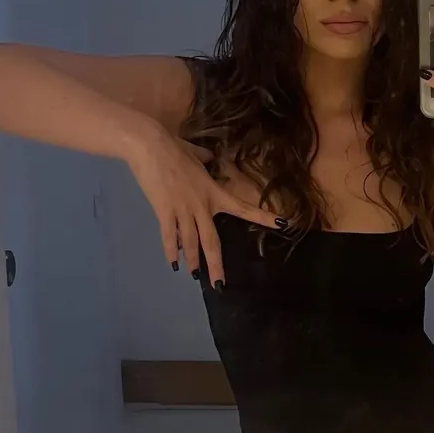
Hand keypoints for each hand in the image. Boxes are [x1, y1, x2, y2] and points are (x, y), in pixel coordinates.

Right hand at [124, 123, 286, 284]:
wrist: (151, 147)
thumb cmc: (175, 149)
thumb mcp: (197, 155)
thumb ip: (205, 160)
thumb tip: (207, 158)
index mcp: (214, 192)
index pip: (243, 208)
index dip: (264, 218)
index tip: (282, 225)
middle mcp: (202, 206)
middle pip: (212, 241)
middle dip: (216, 265)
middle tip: (220, 285)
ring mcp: (183, 211)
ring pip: (191, 243)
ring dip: (193, 261)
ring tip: (196, 276)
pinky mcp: (164, 211)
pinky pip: (169, 236)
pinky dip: (171, 251)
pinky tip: (173, 263)